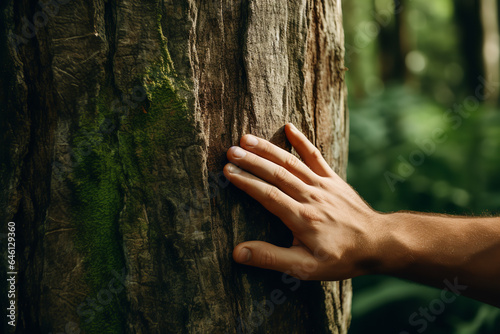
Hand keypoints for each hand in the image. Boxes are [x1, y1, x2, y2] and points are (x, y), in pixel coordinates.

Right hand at [223, 123, 378, 280]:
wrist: (378, 243)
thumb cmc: (341, 258)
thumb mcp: (305, 268)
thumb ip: (271, 258)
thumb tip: (238, 252)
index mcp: (301, 218)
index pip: (267, 194)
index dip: (246, 182)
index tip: (227, 171)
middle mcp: (311, 196)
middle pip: (276, 173)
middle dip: (251, 161)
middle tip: (230, 151)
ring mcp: (323, 185)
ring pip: (291, 162)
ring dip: (267, 149)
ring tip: (246, 138)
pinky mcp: (333, 179)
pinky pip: (315, 155)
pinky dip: (302, 141)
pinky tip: (288, 127)